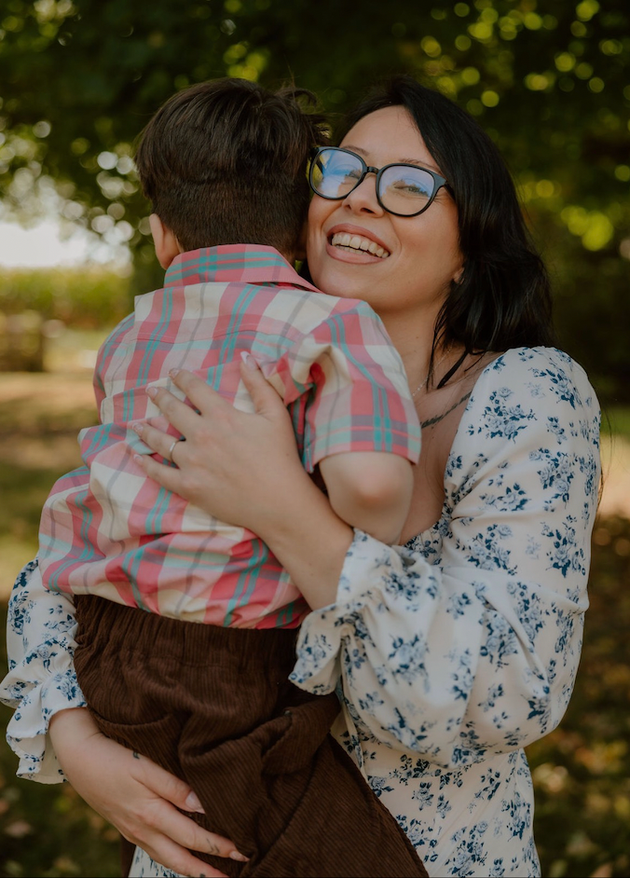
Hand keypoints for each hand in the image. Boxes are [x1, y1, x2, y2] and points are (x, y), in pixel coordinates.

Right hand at [50, 708, 245, 876]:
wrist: (78, 758)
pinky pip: (156, 851)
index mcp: (151, 814)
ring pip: (167, 860)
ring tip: (213, 873)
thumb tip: (202, 807)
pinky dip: (174, 859)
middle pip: (181, 860)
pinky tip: (183, 856)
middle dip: (208, 871)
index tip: (241, 851)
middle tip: (236, 872)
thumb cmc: (114, 757)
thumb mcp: (145, 766)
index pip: (192, 838)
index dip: (217, 846)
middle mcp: (143, 830)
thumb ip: (174, 787)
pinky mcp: (129, 828)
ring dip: (192, 869)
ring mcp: (135, 832)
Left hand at [133, 356, 306, 539]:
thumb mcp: (276, 415)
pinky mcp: (188, 486)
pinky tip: (135, 455)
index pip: (195, 389)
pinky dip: (145, 463)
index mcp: (222, 415)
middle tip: (151, 391)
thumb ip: (260, 384)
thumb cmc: (281, 457)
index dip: (182, 378)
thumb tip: (246, 357)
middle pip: (173, 411)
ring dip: (146, 429)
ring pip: (160, 440)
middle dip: (160, 397)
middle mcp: (202, 435)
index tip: (173, 374)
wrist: (279, 502)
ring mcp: (192, 462)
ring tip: (136, 423)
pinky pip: (159, 472)